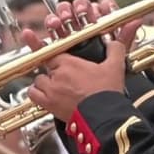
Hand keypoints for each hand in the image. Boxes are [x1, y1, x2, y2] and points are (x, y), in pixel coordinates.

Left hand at [19, 0, 141, 121]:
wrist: (103, 117)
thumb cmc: (107, 93)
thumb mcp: (115, 67)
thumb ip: (116, 49)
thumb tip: (121, 36)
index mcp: (70, 63)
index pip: (51, 50)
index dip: (47, 48)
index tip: (32, 38)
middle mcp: (57, 75)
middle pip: (46, 66)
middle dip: (53, 69)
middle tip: (64, 74)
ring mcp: (51, 91)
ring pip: (38, 81)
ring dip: (44, 82)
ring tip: (55, 85)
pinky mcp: (49, 105)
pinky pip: (34, 96)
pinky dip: (37, 94)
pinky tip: (46, 95)